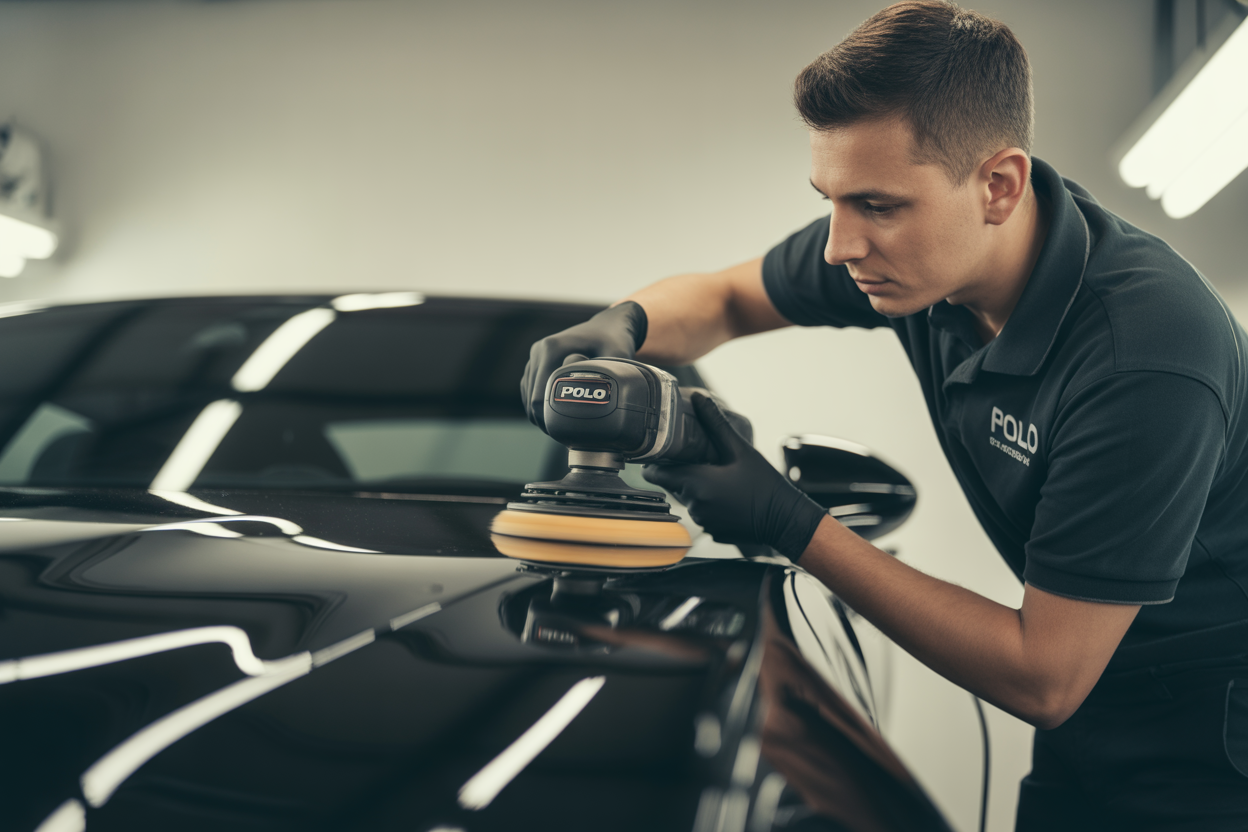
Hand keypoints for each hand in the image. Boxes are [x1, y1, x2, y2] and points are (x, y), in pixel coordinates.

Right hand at [520, 301, 647, 430]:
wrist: (607, 326)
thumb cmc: (614, 341)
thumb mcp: (616, 357)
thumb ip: (606, 378)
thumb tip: (597, 405)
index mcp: (552, 349)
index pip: (539, 396)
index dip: (550, 420)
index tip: (568, 432)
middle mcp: (538, 351)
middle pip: (531, 399)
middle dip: (546, 420)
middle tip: (566, 435)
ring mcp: (534, 357)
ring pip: (528, 397)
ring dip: (541, 414)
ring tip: (562, 428)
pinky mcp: (534, 364)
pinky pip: (529, 391)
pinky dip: (539, 406)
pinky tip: (556, 416)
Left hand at [642, 393, 826, 558]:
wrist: (786, 520)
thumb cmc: (765, 485)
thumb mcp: (740, 450)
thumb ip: (716, 424)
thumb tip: (699, 399)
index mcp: (697, 484)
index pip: (656, 474)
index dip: (655, 462)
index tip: (661, 452)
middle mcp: (695, 506)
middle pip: (672, 484)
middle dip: (681, 471)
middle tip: (697, 457)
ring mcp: (703, 522)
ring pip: (687, 498)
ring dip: (695, 487)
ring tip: (716, 474)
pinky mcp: (712, 531)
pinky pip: (702, 512)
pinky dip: (708, 502)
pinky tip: (726, 494)